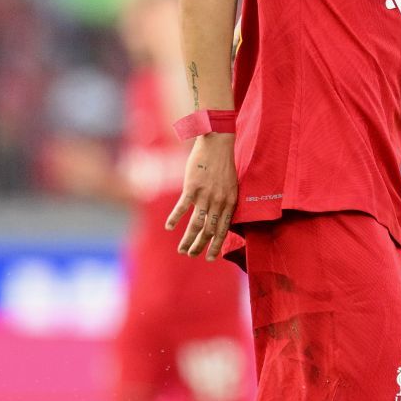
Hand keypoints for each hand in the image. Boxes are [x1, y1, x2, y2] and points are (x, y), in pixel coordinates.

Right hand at [165, 133, 236, 260]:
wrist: (217, 143)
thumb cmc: (223, 164)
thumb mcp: (231, 186)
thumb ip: (225, 203)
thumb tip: (220, 220)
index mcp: (230, 202)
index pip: (222, 230)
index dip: (216, 245)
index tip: (211, 257)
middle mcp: (218, 201)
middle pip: (209, 231)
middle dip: (200, 246)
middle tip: (192, 255)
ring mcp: (205, 195)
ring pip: (196, 224)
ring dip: (188, 239)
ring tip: (182, 250)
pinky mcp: (192, 187)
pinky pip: (182, 207)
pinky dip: (175, 218)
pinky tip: (169, 227)